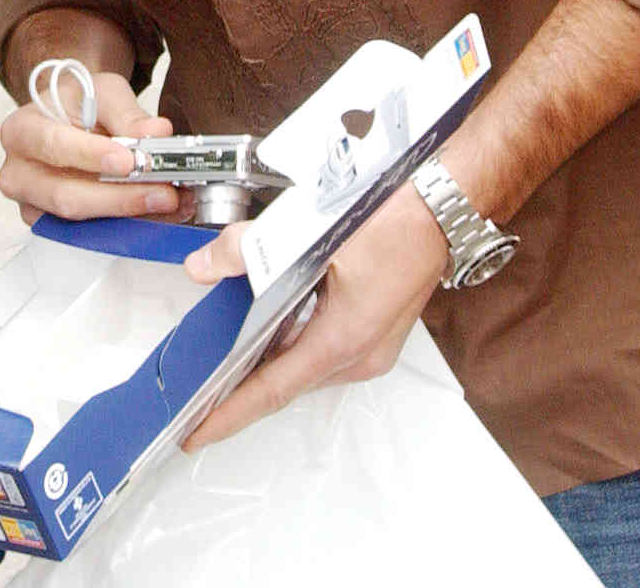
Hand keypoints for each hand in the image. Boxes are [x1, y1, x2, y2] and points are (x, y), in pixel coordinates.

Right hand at [0, 70, 184, 223]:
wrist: (72, 120)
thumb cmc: (81, 104)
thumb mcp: (104, 93)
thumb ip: (128, 113)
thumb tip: (157, 133)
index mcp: (22, 131)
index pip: (52, 145)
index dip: (90, 156)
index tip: (129, 161)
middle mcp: (19, 173)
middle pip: (66, 196)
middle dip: (120, 197)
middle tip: (164, 191)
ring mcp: (33, 206)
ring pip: (80, 223)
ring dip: (130, 216)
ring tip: (171, 202)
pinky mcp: (52, 229)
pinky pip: (90, 237)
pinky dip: (129, 226)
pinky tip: (159, 213)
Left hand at [175, 183, 448, 451]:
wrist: (440, 204)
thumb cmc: (392, 218)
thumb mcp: (304, 231)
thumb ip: (243, 251)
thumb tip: (204, 266)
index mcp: (343, 338)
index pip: (272, 391)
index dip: (229, 416)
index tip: (198, 434)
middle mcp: (361, 354)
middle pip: (287, 381)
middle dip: (242, 388)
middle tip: (201, 394)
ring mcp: (372, 347)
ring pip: (306, 365)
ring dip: (269, 361)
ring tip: (226, 359)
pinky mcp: (375, 332)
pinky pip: (324, 349)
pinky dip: (293, 343)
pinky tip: (270, 325)